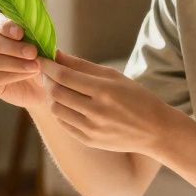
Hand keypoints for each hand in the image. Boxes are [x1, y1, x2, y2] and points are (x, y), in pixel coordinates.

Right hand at [0, 13, 44, 109]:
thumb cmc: (40, 59)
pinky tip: (28, 74)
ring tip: (35, 66)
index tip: (21, 33)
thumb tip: (44, 37)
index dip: (5, 26)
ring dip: (15, 63)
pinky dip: (13, 76)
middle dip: (13, 47)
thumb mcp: (44, 47)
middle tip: (33, 52)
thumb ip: (42, 40)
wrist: (41, 85)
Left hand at [40, 51, 181, 153]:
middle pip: (57, 92)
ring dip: (51, 96)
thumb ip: (83, 66)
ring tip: (55, 86)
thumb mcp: (114, 76)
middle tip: (44, 71)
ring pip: (56, 109)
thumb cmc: (136, 97)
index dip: (48, 66)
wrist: (155, 130)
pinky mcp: (89, 141)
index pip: (65, 76)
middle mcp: (96, 111)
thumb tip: (57, 54)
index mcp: (104, 91)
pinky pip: (64, 124)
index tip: (41, 58)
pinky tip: (64, 103)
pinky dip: (59, 111)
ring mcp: (92, 129)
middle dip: (46, 79)